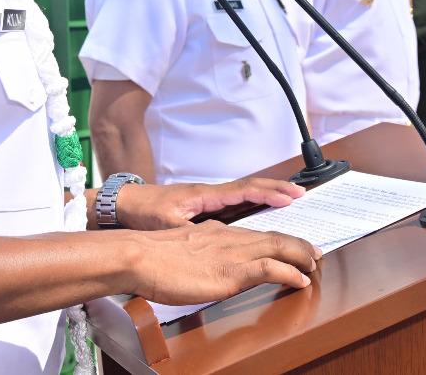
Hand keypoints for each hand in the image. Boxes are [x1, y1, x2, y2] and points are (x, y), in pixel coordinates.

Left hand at [117, 177, 304, 230]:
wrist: (124, 203)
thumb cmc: (144, 213)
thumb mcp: (167, 225)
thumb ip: (191, 232)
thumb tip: (212, 239)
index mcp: (205, 195)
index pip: (244, 189)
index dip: (269, 193)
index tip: (291, 196)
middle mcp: (210, 193)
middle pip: (250, 187)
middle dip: (276, 190)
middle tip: (301, 194)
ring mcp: (207, 199)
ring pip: (243, 193)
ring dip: (266, 195)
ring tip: (289, 200)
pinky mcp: (202, 206)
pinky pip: (234, 201)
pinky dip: (252, 202)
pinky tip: (260, 211)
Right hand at [126, 220, 320, 304]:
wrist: (139, 256)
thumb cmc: (152, 259)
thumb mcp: (183, 251)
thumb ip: (200, 253)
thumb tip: (208, 263)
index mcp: (217, 232)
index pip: (255, 234)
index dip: (277, 239)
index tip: (291, 246)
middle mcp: (229, 238)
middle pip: (273, 237)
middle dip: (297, 244)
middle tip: (314, 253)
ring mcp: (231, 253)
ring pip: (277, 247)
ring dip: (300, 255)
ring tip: (314, 263)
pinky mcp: (230, 271)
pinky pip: (269, 268)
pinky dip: (289, 272)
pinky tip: (300, 279)